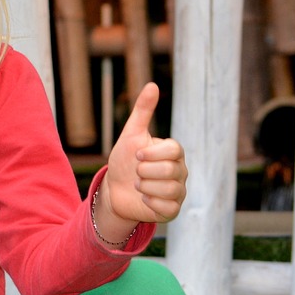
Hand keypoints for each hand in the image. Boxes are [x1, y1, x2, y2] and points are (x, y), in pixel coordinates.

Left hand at [97, 82, 186, 236]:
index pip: (174, 149)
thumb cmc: (124, 160)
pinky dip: (150, 203)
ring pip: (171, 189)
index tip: (136, 155)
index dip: (152, 153)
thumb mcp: (131, 134)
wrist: (113, 190)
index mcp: (174, 152)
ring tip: (137, 185)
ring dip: (146, 187)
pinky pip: (169, 207)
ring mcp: (179, 191)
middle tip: (135, 172)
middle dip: (144, 171)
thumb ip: (143, 111)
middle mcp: (181, 171)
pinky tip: (142, 199)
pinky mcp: (172, 210)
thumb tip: (152, 84)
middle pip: (171, 170)